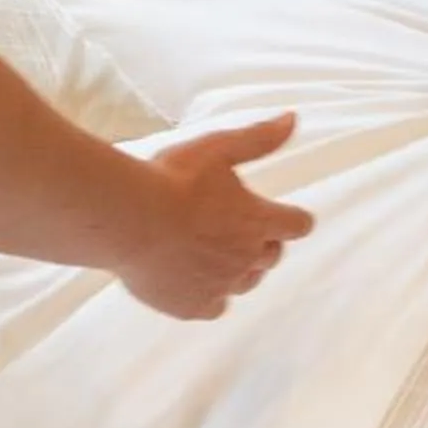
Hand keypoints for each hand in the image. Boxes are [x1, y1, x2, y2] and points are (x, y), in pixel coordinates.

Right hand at [118, 114, 315, 319]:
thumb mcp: (218, 148)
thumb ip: (258, 139)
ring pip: (246, 283)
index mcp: (258, 220)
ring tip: (218, 253)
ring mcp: (220, 286)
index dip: (294, 220)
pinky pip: (215, 306)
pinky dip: (211, 294)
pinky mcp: (193, 306)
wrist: (130, 220)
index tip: (289, 217)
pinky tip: (195, 281)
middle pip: (272, 256)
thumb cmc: (173, 179)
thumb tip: (292, 120)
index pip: (297, 225)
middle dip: (264, 243)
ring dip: (240, 269)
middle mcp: (246, 258)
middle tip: (241, 229)